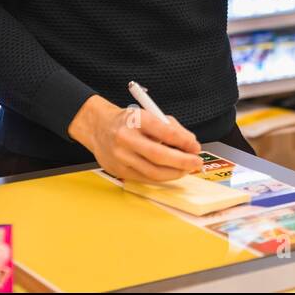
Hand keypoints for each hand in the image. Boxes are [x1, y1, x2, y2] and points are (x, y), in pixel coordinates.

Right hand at [67, 95, 201, 181]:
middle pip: (159, 155)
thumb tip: (190, 145)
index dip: (183, 141)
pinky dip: (161, 177)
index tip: (195, 147)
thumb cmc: (128, 121)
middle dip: (182, 161)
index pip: (164, 131)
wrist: (98, 128)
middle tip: (196, 162)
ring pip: (153, 171)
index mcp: (135, 119)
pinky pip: (145, 178)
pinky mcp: (118, 170)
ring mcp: (120, 156)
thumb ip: (171, 128)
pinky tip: (170, 173)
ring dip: (174, 173)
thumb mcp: (148, 115)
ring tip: (186, 169)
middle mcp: (125, 138)